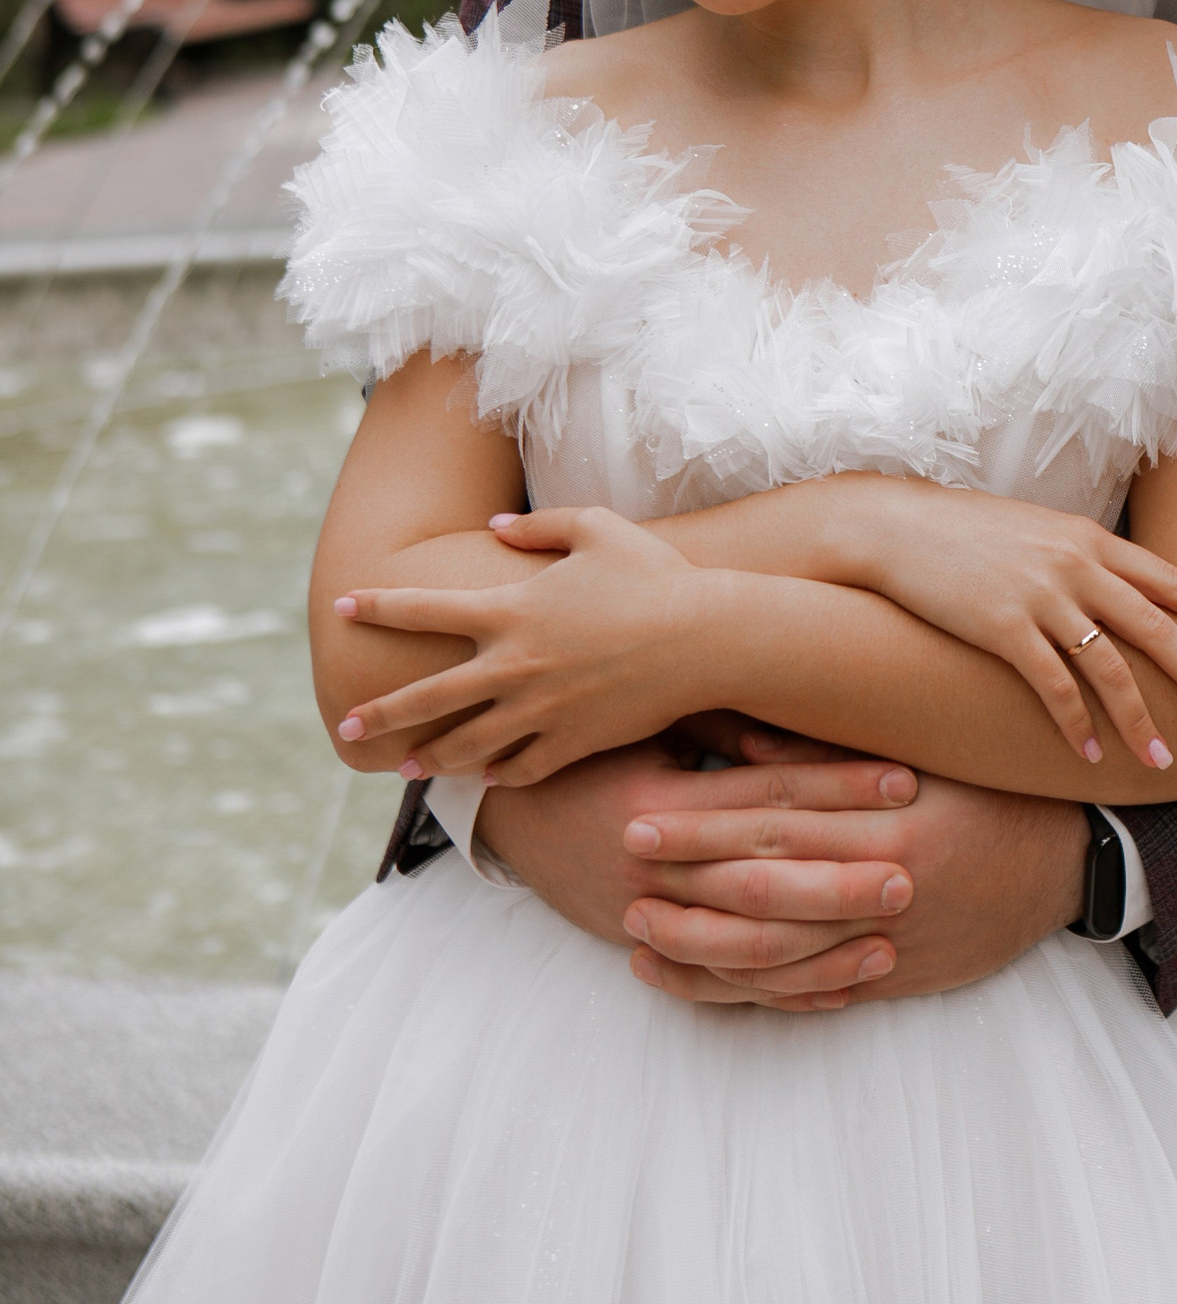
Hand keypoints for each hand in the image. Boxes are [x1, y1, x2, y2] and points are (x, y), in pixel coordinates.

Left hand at [333, 506, 712, 780]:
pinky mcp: (573, 743)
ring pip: (468, 743)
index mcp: (511, 610)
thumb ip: (540, 527)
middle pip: (427, 696)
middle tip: (348, 728)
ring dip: (433, 756)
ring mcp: (540, 710)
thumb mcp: (597, 529)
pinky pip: (522, 767)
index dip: (377, 607)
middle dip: (381, 715)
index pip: (422, 609)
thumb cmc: (654, 576)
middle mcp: (513, 665)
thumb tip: (496, 529)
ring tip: (407, 768)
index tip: (341, 608)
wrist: (707, 640)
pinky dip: (499, 773)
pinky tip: (485, 776)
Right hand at [475, 733, 925, 1012]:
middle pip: (765, 880)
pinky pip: (727, 986)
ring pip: (748, 949)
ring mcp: (651, 920)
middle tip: (913, 876)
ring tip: (889, 942)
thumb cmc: (593, 752)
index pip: (767, 797)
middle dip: (842, 879)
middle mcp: (656, 870)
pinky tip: (839, 993)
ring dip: (822, 951)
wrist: (511, 816)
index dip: (838, 788)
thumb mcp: (650, 724)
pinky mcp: (652, 952)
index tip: (905, 781)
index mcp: (660, 805)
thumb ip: (723, 725)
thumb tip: (802, 725)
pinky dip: (783, 993)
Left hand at [617, 736, 1087, 1011]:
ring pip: (778, 956)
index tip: (641, 815)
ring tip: (636, 931)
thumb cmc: (984, 793)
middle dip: (685, 883)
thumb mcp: (922, 755)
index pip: (774, 825)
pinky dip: (747, 992)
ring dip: (700, 947)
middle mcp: (884, 887)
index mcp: (888, 823)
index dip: (701, 823)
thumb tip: (741, 740)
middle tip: (621, 870)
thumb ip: (831, 754)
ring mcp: (887, 944)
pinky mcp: (891, 982)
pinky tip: (692, 979)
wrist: (1065, 863)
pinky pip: (808, 996)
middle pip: (765, 892)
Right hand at [826, 477, 1176, 771]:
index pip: (1170, 579)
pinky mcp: (1003, 628)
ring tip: (1165, 760)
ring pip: (1110, 668)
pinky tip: (1092, 755)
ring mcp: (1041, 597)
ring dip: (1141, 720)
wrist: (895, 526)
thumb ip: (1080, 558)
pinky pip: (1053, 687)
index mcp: (1089, 539)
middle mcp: (1076, 565)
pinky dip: (1078, 725)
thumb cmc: (964, 533)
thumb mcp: (1037, 532)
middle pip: (1156, 627)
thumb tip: (1117, 589)